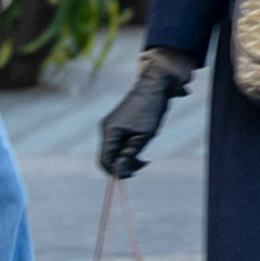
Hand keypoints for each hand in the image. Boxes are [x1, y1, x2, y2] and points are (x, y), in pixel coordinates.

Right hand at [97, 47, 196, 178]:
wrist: (154, 86)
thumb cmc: (150, 111)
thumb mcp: (143, 137)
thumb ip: (129, 155)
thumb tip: (119, 173)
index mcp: (110, 133)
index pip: (105, 161)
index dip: (117, 171)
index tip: (134, 173)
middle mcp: (106, 129)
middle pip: (109, 156)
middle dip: (125, 164)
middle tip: (145, 162)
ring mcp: (110, 125)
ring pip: (115, 149)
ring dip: (128, 155)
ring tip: (146, 155)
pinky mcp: (117, 123)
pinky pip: (119, 141)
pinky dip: (129, 147)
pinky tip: (142, 143)